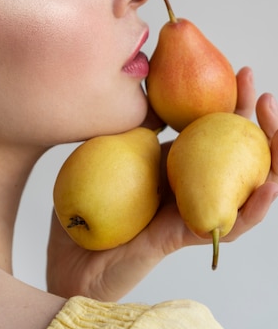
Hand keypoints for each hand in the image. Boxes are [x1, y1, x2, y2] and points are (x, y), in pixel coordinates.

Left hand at [46, 67, 277, 300]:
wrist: (71, 255)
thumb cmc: (88, 205)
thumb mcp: (109, 151)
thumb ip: (133, 129)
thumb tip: (151, 94)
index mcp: (177, 165)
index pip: (215, 130)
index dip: (233, 103)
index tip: (241, 72)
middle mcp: (192, 187)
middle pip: (240, 156)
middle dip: (261, 126)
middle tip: (265, 96)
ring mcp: (192, 212)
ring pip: (247, 190)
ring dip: (270, 161)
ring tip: (277, 131)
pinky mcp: (185, 236)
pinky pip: (228, 224)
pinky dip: (254, 207)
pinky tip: (268, 186)